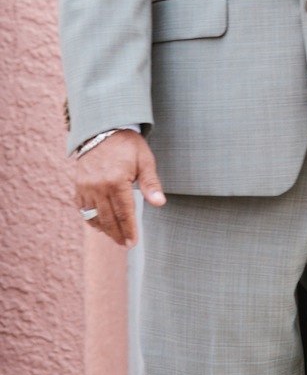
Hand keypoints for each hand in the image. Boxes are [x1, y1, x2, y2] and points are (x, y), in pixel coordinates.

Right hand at [75, 130, 164, 247]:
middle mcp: (98, 186)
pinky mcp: (78, 185)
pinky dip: (90, 219)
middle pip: (108, 218)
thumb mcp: (145, 160)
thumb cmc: (128, 145)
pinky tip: (99, 225)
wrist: (103, 129)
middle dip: (117, 234)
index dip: (129, 229)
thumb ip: (150, 183)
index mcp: (116, 181)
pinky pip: (83, 208)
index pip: (124, 212)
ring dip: (104, 229)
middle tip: (126, 245)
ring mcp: (86, 186)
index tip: (132, 242)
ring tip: (115, 238)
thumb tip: (159, 203)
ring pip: (94, 216)